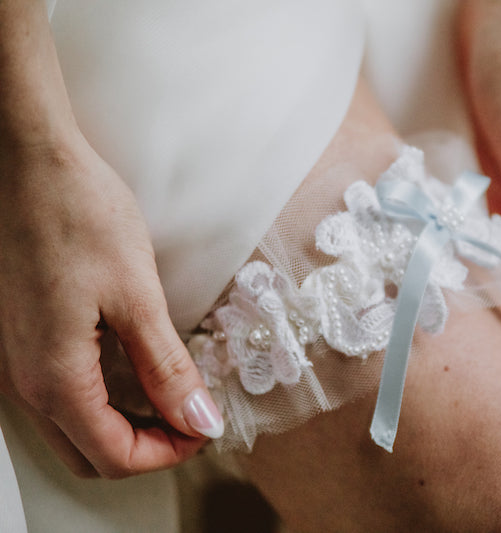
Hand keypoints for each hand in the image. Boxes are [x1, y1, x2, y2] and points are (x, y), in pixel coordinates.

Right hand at [0, 136, 222, 477]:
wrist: (27, 163)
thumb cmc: (78, 215)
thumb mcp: (137, 296)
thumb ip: (167, 368)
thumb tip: (197, 420)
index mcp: (54, 377)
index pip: (114, 456)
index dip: (168, 453)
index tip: (206, 428)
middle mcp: (24, 381)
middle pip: (89, 453)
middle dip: (145, 447)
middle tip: (191, 418)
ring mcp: (15, 362)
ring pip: (71, 428)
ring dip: (123, 426)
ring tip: (171, 394)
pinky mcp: (19, 340)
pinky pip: (59, 395)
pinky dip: (101, 399)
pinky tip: (134, 369)